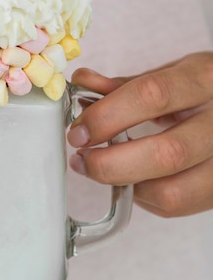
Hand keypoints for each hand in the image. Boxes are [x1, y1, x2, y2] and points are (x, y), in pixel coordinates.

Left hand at [68, 52, 212, 217]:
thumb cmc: (204, 89)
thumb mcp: (171, 74)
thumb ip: (125, 85)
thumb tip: (81, 85)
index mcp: (205, 79)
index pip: (153, 96)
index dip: (108, 116)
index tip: (79, 131)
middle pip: (167, 154)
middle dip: (111, 163)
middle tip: (82, 160)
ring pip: (174, 191)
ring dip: (126, 186)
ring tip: (104, 171)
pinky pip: (179, 206)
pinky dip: (145, 196)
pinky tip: (133, 178)